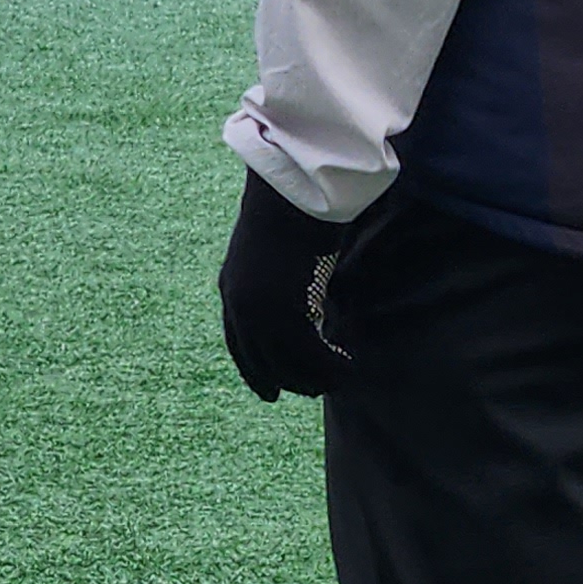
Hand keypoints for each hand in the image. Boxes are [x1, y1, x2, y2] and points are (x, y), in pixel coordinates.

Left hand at [219, 171, 354, 399]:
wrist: (289, 190)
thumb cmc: (289, 210)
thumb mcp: (274, 254)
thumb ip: (278, 283)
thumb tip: (301, 302)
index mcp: (232, 290)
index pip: (239, 347)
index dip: (255, 373)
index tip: (270, 393)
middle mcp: (240, 306)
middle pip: (264, 363)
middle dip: (292, 381)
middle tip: (320, 388)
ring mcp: (260, 310)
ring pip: (289, 366)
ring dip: (317, 378)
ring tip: (343, 377)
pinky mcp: (286, 311)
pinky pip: (311, 355)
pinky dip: (332, 367)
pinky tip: (350, 365)